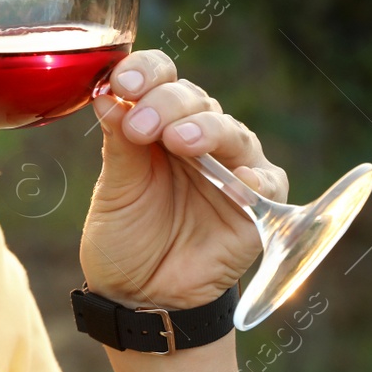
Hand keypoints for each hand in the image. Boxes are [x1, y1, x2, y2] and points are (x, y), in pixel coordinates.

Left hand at [79, 50, 289, 310]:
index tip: (122, 83)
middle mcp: (197, 136)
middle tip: (141, 127)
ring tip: (182, 142)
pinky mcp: (257, 206)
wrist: (141, 299)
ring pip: (229, 131)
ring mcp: (230, 168)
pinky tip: (234, 183)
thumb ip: (118, 143)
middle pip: (193, 99)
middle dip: (166, 105)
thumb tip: (105, 93)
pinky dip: (253, 179)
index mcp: (158, 122)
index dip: (145, 71)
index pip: (161, 76)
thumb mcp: (113, 190)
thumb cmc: (125, 238)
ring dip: (206, 131)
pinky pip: (265, 183)